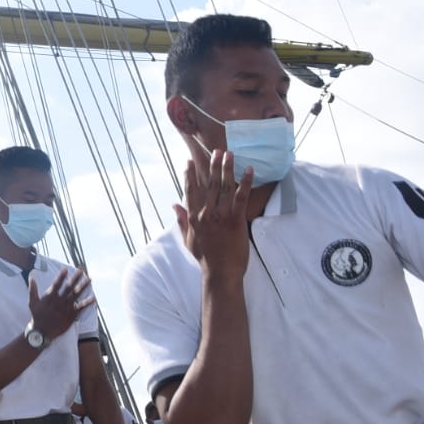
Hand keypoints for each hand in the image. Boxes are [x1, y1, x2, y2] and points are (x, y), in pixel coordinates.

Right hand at [27, 267, 93, 341]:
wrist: (42, 332)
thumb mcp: (32, 302)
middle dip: (75, 278)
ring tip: (89, 280)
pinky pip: (81, 308)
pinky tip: (93, 298)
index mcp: (50, 297)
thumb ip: (32, 289)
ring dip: (83, 286)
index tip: (66, 269)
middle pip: (69, 287)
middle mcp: (59, 301)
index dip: (61, 276)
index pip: (57, 284)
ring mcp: (66, 308)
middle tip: (81, 270)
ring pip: (77, 295)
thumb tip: (31, 277)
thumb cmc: (37, 316)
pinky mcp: (71, 315)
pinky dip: (87, 303)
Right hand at [174, 149, 253, 283]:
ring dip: (227, 168)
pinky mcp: (236, 220)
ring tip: (229, 154)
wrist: (221, 273)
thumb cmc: (205, 258)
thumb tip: (174, 205)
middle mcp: (206, 214)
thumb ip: (181, 220)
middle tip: (216, 150)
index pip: (190, 191)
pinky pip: (241, 197)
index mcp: (194, 217)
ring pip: (224, 187)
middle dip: (212, 166)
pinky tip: (249, 170)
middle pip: (209, 184)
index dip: (190, 175)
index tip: (190, 161)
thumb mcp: (188, 239)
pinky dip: (245, 182)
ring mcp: (221, 216)